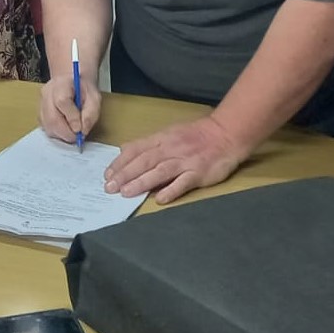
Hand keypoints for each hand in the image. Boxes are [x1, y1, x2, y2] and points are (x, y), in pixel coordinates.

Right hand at [39, 72, 100, 144]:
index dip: (72, 118)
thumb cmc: (83, 89)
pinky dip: (57, 133)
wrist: (72, 81)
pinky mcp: (40, 113)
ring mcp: (41, 103)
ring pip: (47, 125)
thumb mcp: (95, 97)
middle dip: (66, 132)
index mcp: (62, 84)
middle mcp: (47, 93)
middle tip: (78, 137)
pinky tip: (66, 128)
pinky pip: (46, 128)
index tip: (80, 128)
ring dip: (62, 134)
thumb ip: (91, 113)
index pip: (62, 102)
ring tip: (73, 131)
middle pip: (51, 117)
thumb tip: (82, 130)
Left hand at [104, 115, 246, 204]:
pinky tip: (159, 199)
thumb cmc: (198, 134)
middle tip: (109, 187)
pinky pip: (183, 182)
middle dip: (125, 174)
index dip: (120, 162)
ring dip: (141, 182)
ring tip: (126, 193)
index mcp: (163, 138)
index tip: (107, 174)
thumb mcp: (171, 132)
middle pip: (144, 161)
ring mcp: (185, 161)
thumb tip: (125, 150)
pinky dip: (171, 190)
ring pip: (159, 171)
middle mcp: (171, 149)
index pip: (137, 149)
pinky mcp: (198, 173)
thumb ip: (149, 143)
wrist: (226, 133)